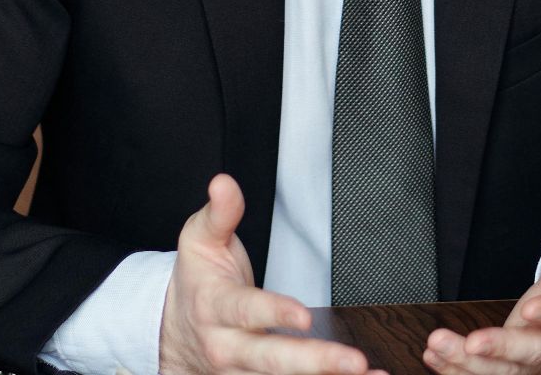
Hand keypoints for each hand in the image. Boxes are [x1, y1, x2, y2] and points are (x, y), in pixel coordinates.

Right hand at [160, 174, 386, 374]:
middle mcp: (229, 347)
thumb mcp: (199, 241)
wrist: (170, 332)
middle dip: (314, 362)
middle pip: (271, 359)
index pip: (247, 311)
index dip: (275, 313)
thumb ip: (219, 213)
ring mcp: (240, 373)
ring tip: (370, 374)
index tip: (304, 316)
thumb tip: (224, 184)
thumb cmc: (198, 283)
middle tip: (354, 361)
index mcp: (216, 308)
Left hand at [423, 173, 540, 374]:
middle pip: (535, 353)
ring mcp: (539, 354)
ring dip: (470, 365)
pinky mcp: (517, 360)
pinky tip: (435, 357)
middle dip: (502, 350)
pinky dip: (462, 369)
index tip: (531, 308)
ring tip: (438, 347)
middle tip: (473, 343)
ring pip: (508, 370)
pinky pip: (491, 372)